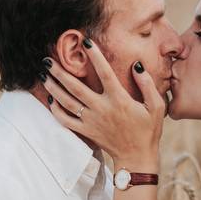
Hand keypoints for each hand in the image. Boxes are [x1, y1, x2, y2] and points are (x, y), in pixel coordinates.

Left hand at [41, 39, 163, 167]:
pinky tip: (51, 99)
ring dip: (54, 87)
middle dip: (60, 72)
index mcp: (119, 100)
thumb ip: (147, 84)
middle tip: (47, 59)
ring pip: (67, 102)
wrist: (137, 157)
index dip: (95, 56)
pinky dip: (56, 110)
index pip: (105, 73)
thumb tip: (136, 65)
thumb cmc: (148, 130)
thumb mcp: (156, 106)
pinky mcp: (86, 132)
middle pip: (76, 87)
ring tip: (44, 75)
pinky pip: (66, 121)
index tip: (85, 42)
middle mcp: (102, 109)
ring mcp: (92, 121)